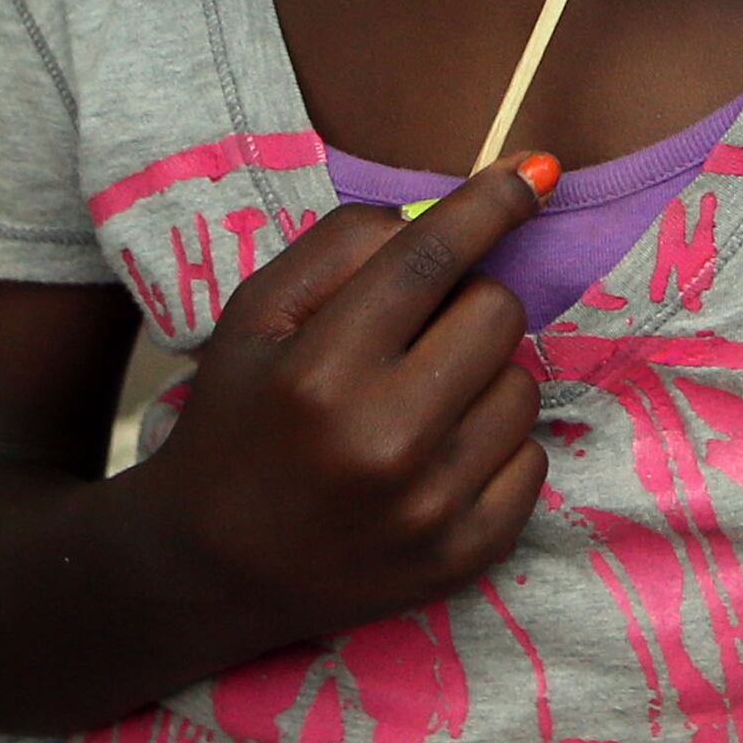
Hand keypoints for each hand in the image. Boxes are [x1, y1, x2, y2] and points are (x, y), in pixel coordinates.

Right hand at [133, 158, 553, 643]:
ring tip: (416, 407)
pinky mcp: (466, 557)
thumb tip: (464, 201)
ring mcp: (430, 509)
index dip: (494, 203)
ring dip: (482, 380)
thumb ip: (345, 244)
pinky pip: (533, 458)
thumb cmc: (237, 422)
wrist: (206, 572)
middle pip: (498, 311)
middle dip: (465, 307)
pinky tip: (435, 462)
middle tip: (414, 339)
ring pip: (524, 383)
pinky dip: (495, 448)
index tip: (537, 170)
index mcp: (319, 374)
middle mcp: (382, 443)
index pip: (433, 260)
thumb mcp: (253, 318)